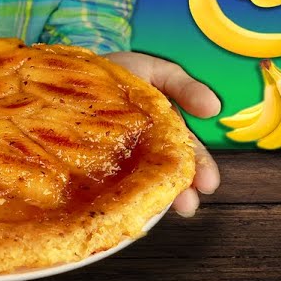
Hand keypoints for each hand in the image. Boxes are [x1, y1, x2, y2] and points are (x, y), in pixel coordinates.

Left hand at [106, 51, 220, 217]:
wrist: (66, 73)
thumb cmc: (116, 73)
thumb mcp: (154, 71)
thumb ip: (183, 86)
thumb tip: (214, 108)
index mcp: (162, 131)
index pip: (185, 153)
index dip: (200, 169)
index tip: (208, 185)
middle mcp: (142, 150)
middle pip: (165, 173)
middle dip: (180, 190)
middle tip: (188, 205)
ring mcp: (117, 160)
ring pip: (140, 182)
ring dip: (154, 197)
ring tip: (163, 208)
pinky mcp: (91, 165)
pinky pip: (105, 182)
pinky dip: (117, 193)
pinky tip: (124, 203)